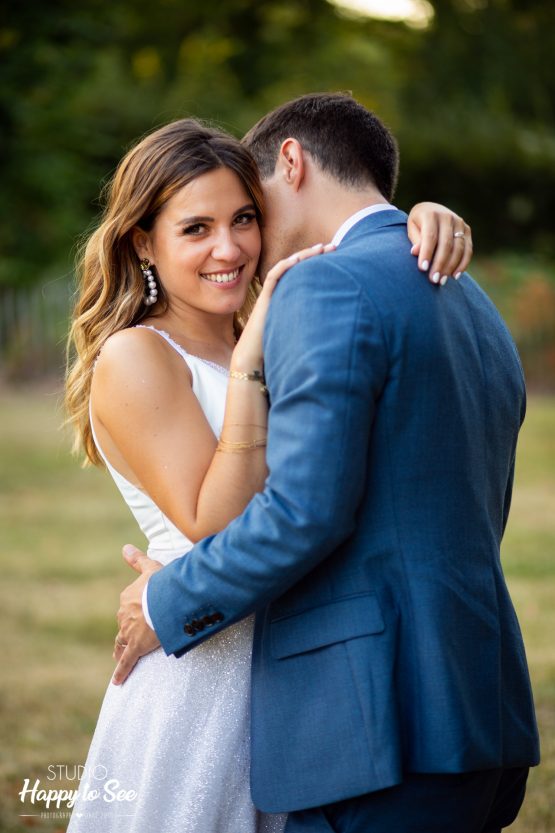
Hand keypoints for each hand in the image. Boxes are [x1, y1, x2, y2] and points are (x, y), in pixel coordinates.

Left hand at [112, 544, 162, 684]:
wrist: (165, 601)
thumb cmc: (161, 582)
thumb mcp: (151, 567)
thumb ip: (137, 559)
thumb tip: (125, 547)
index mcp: (127, 598)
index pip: (128, 606)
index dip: (134, 610)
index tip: (141, 613)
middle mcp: (124, 615)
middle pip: (124, 624)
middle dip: (128, 630)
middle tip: (133, 636)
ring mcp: (129, 632)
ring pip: (121, 642)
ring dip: (120, 649)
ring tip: (119, 656)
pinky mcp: (136, 647)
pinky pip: (126, 662)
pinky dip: (121, 671)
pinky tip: (117, 682)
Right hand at [232, 242, 335, 370]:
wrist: (254, 356)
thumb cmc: (275, 348)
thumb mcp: (302, 332)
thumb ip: (315, 325)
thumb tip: (339, 328)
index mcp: (289, 297)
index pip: (305, 274)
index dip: (320, 264)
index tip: (337, 257)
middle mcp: (281, 292)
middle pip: (299, 266)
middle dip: (316, 255)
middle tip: (334, 246)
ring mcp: (272, 293)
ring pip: (288, 266)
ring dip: (304, 255)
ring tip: (321, 247)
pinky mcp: (264, 297)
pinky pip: (274, 276)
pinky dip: (286, 266)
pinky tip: (298, 260)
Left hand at [407, 202, 471, 284]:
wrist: (431, 210)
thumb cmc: (418, 224)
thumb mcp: (412, 229)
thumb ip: (416, 240)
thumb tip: (416, 252)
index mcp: (430, 214)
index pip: (430, 236)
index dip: (427, 253)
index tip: (422, 269)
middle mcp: (447, 216)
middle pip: (446, 244)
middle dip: (440, 264)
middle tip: (433, 279)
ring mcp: (459, 223)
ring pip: (459, 248)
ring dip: (451, 267)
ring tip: (441, 281)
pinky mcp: (467, 230)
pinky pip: (468, 250)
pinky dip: (462, 264)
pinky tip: (454, 276)